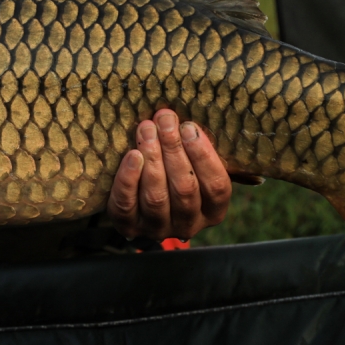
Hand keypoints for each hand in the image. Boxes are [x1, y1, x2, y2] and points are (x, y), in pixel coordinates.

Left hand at [107, 109, 230, 240]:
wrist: (139, 202)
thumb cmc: (173, 172)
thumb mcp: (192, 165)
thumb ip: (194, 148)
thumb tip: (182, 116)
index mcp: (212, 211)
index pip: (217, 187)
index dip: (203, 155)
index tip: (189, 126)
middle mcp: (188, 225)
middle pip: (185, 189)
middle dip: (174, 150)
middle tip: (164, 121)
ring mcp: (157, 228)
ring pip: (156, 197)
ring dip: (152, 159)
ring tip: (147, 130)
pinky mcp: (128, 225)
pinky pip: (127, 204)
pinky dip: (129, 178)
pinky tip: (132, 155)